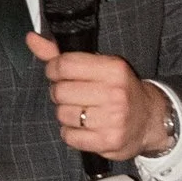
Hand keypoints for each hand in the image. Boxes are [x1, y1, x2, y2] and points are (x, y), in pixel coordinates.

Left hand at [29, 39, 172, 165]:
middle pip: (60, 91)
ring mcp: (113, 119)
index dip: (53, 69)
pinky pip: (69, 136)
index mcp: (113, 69)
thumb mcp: (98, 66)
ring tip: (80, 111)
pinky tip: (84, 127)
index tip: (58, 74)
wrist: (150, 119)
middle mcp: (115, 93)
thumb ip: (62, 55)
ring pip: (62, 114)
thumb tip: (31, 38)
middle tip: (72, 95)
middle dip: (59, 93)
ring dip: (65, 114)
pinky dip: (70, 133)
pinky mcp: (108, 141)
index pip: (65, 65)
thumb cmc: (118, 89)